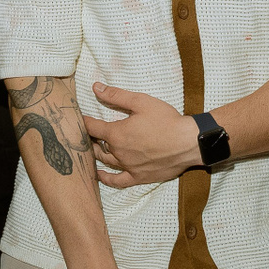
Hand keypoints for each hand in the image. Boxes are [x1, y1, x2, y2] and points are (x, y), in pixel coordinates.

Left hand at [83, 83, 201, 186]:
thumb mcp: (141, 102)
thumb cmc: (166, 120)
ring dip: (96, 154)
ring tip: (92, 148)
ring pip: (105, 161)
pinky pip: (118, 181)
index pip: (91, 127)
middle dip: (89, 138)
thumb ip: (116, 96)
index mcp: (116, 133)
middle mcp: (118, 152)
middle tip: (86, 132)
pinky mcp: (138, 176)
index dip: (83, 122)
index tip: (79, 118)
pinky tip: (100, 175)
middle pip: (95, 146)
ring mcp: (128, 166)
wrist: (188, 142)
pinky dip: (106, 178)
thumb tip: (95, 87)